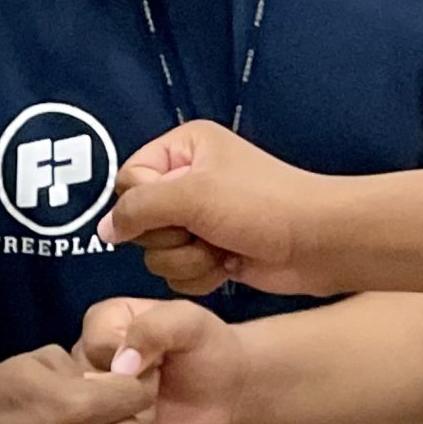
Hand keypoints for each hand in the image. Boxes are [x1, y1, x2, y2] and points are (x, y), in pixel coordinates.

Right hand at [76, 296, 243, 423]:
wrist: (226, 391)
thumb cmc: (206, 348)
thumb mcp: (189, 322)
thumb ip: (155, 327)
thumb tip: (121, 365)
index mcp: (102, 322)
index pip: (94, 342)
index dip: (129, 356)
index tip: (158, 356)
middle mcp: (88, 358)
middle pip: (87, 380)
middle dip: (131, 387)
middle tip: (159, 382)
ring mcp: (92, 396)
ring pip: (91, 414)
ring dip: (130, 413)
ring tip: (155, 402)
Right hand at [97, 121, 340, 297]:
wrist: (317, 242)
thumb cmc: (264, 205)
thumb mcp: (193, 195)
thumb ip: (138, 208)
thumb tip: (104, 229)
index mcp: (183, 148)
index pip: (128, 180)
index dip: (145, 204)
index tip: (179, 209)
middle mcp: (187, 180)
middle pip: (139, 221)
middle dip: (170, 237)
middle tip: (204, 230)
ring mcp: (198, 219)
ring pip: (156, 254)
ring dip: (187, 259)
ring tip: (221, 249)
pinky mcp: (209, 252)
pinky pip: (176, 273)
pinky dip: (199, 275)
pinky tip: (227, 266)